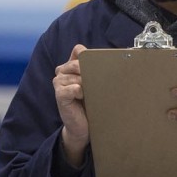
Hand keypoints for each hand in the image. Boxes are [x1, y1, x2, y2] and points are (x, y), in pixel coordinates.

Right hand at [53, 45, 89, 166]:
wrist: (83, 126)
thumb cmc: (90, 103)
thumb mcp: (95, 84)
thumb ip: (97, 70)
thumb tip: (117, 57)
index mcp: (70, 66)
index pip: (78, 50)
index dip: (89, 57)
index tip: (98, 69)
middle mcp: (62, 72)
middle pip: (78, 63)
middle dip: (91, 74)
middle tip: (96, 86)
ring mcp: (59, 83)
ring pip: (77, 76)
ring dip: (87, 86)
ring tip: (89, 95)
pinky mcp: (59, 95)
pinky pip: (73, 88)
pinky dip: (81, 93)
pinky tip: (83, 98)